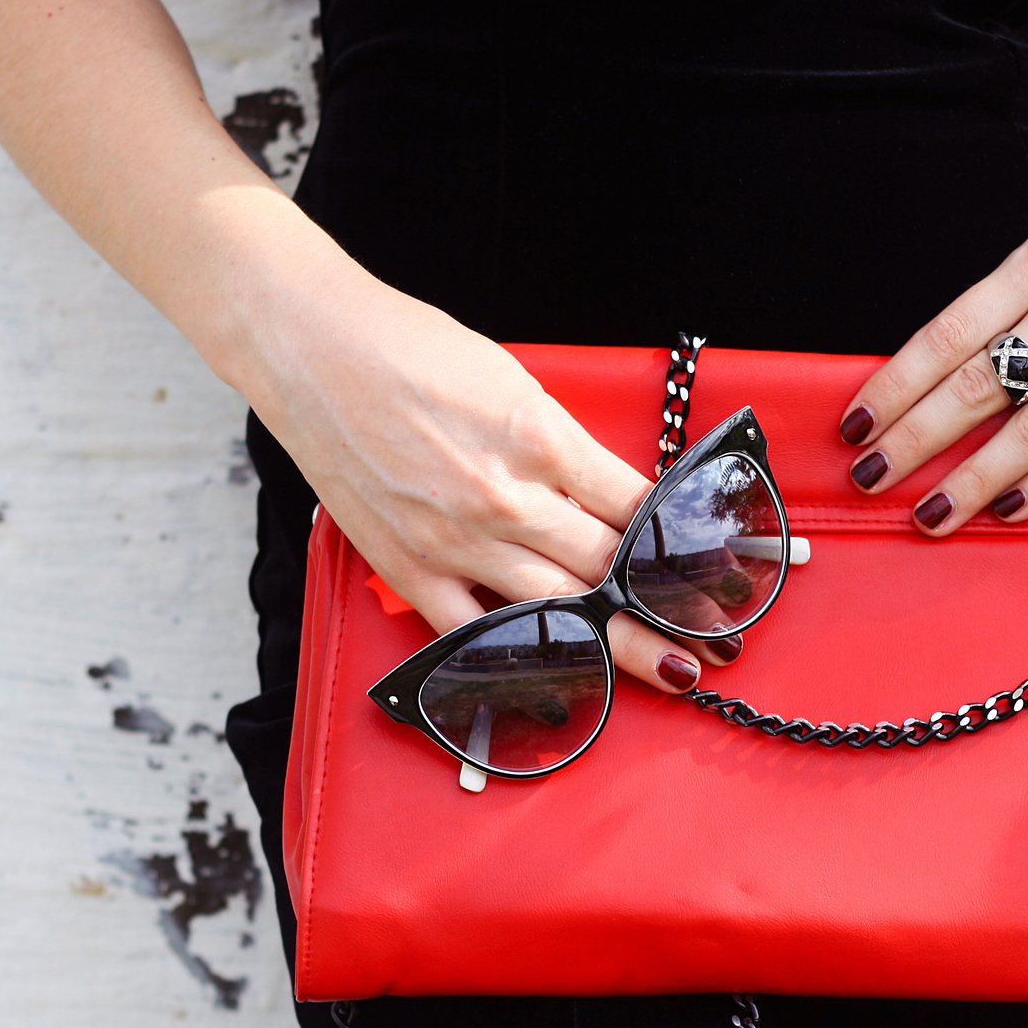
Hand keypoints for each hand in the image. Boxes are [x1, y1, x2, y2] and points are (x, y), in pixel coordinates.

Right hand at [239, 262, 742, 693]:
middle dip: (667, 608)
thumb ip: (569, 448)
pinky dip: (521, 657)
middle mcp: (504, 496)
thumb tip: (621, 497)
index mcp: (539, 435)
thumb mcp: (515, 381)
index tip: (716, 575)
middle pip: (608, 568)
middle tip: (715, 639)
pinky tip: (563, 680)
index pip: (636, 508)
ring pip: (557, 610)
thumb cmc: (409, 350)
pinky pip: (474, 632)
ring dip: (619, 644)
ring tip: (668, 668)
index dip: (684, 548)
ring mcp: (454, 539)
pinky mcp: (408, 567)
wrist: (311, 348)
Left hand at [837, 188, 1027, 530]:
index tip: (855, 427)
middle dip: (913, 439)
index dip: (895, 385)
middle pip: (977, 383)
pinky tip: (1006, 510)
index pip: (949, 332)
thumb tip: (935, 386)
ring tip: (930, 514)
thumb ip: (1013, 312)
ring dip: (972, 480)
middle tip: (870, 480)